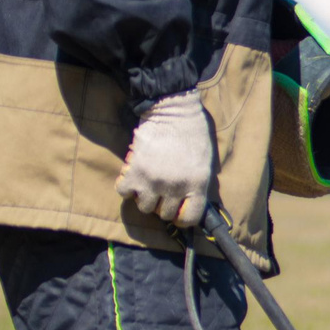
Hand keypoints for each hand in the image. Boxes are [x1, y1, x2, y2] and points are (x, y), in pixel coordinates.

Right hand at [117, 91, 214, 228]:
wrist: (173, 111)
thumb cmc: (192, 134)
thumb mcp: (205, 162)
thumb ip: (197, 184)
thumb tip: (189, 203)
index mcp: (197, 185)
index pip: (189, 218)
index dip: (181, 217)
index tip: (176, 211)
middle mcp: (175, 187)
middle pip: (163, 214)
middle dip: (161, 205)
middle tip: (160, 191)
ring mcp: (154, 181)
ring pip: (144, 207)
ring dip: (144, 197)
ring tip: (147, 182)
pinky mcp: (135, 172)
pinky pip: (124, 192)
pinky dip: (126, 186)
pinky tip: (133, 175)